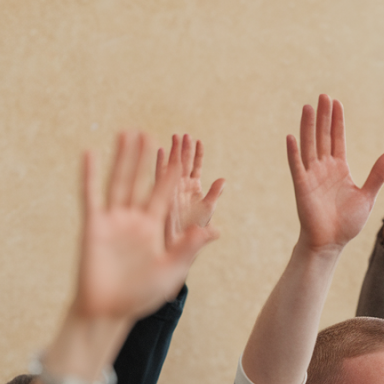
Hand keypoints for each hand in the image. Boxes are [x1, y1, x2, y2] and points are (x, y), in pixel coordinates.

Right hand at [74, 132, 217, 321]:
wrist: (109, 310)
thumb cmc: (141, 295)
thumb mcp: (170, 270)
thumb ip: (188, 248)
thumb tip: (213, 230)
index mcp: (154, 228)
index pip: (164, 195)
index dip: (172, 174)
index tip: (181, 154)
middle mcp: (134, 220)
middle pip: (141, 182)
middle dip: (146, 159)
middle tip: (151, 132)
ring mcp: (113, 220)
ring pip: (119, 182)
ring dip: (123, 159)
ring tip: (127, 133)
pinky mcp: (94, 226)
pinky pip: (92, 196)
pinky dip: (90, 176)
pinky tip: (90, 154)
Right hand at [156, 134, 225, 248]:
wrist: (178, 248)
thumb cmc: (193, 234)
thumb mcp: (207, 212)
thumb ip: (214, 195)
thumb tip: (223, 179)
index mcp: (194, 189)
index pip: (196, 167)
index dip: (197, 155)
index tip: (198, 140)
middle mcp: (181, 187)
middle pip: (184, 163)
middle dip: (184, 149)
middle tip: (184, 134)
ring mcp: (171, 190)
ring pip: (172, 167)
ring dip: (173, 152)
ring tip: (174, 137)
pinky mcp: (162, 196)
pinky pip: (160, 178)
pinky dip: (160, 164)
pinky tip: (160, 151)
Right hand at [287, 94, 383, 253]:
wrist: (331, 242)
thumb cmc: (347, 223)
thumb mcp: (367, 196)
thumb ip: (377, 175)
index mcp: (340, 169)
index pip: (338, 139)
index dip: (337, 121)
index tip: (337, 103)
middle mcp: (325, 169)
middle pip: (323, 136)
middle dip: (324, 116)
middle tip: (324, 96)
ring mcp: (312, 176)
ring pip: (309, 145)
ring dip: (308, 127)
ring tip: (309, 107)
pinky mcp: (302, 187)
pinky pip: (297, 166)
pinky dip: (294, 152)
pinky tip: (292, 136)